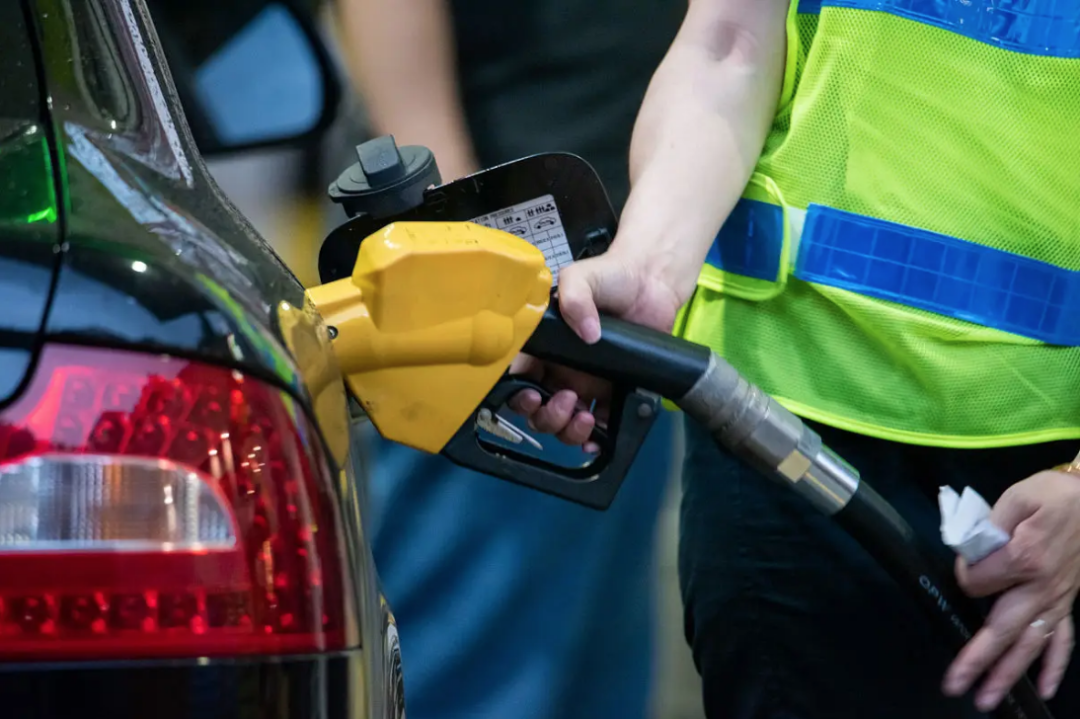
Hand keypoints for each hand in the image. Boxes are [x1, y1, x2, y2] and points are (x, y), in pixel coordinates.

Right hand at [507, 249, 687, 447]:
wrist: (653, 284)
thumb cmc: (610, 277)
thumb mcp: (582, 278)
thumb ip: (575, 296)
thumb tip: (586, 334)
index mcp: (546, 348)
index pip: (519, 379)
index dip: (519, 394)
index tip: (534, 393)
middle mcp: (560, 371)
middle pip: (538, 410)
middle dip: (546, 416)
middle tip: (568, 400)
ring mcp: (586, 385)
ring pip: (564, 424)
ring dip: (568, 431)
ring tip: (585, 418)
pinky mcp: (613, 394)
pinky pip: (599, 426)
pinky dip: (595, 440)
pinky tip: (599, 437)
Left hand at [943, 470, 1079, 710]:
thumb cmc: (1053, 495)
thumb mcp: (1017, 498)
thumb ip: (988, 524)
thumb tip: (970, 552)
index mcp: (1024, 558)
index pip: (977, 581)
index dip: (964, 573)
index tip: (965, 559)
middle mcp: (1041, 588)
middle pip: (1003, 630)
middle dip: (978, 661)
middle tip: (954, 687)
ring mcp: (1057, 599)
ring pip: (1031, 645)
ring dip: (1009, 674)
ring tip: (988, 700)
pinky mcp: (1067, 602)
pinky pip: (1063, 640)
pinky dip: (1055, 666)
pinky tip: (1046, 689)